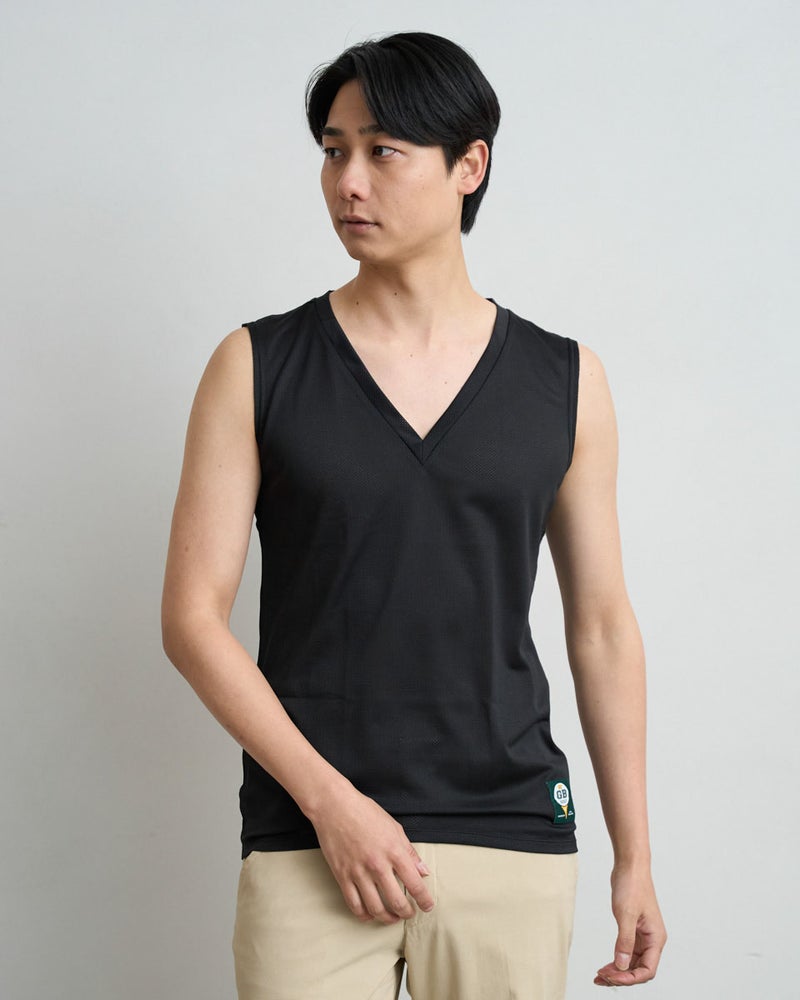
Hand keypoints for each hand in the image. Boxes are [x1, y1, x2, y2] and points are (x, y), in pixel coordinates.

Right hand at [310, 781, 433, 925]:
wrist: (334, 806)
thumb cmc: (364, 812)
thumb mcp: (393, 827)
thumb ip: (409, 852)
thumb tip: (423, 871)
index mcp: (393, 851)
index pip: (415, 883)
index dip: (424, 900)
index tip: (427, 906)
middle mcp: (377, 865)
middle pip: (396, 902)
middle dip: (407, 912)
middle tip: (410, 913)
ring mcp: (358, 872)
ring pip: (375, 908)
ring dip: (387, 918)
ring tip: (393, 917)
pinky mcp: (342, 876)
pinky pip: (354, 904)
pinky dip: (364, 915)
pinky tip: (370, 914)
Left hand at [595, 862, 665, 986]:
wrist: (629, 865)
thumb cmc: (632, 885)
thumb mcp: (626, 914)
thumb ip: (624, 941)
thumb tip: (622, 965)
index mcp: (656, 938)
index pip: (647, 970)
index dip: (630, 978)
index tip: (612, 977)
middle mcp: (652, 939)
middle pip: (639, 969)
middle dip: (621, 977)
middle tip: (601, 978)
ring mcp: (642, 935)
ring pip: (632, 962)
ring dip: (618, 971)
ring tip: (599, 976)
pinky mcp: (633, 929)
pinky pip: (626, 951)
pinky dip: (616, 959)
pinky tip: (605, 964)